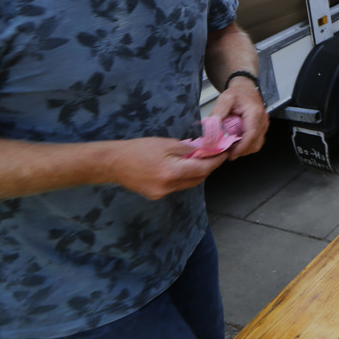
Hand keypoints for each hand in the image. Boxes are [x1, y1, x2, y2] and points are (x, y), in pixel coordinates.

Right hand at [104, 137, 226, 199]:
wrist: (113, 162)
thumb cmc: (138, 149)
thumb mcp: (167, 143)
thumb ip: (188, 149)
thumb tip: (204, 150)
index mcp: (172, 172)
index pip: (203, 168)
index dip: (216, 161)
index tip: (224, 153)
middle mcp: (168, 186)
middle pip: (198, 179)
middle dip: (208, 167)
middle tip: (214, 155)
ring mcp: (161, 193)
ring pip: (188, 184)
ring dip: (196, 173)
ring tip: (197, 160)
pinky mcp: (155, 195)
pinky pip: (176, 187)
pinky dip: (182, 177)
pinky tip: (180, 167)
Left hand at [211, 81, 268, 159]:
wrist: (245, 88)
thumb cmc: (238, 92)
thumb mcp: (225, 98)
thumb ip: (218, 111)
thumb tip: (211, 125)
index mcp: (254, 112)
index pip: (252, 135)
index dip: (242, 147)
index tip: (232, 153)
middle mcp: (262, 119)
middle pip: (256, 143)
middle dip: (242, 151)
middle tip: (228, 152)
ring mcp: (263, 123)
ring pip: (257, 144)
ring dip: (245, 149)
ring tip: (232, 147)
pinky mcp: (262, 127)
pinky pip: (257, 140)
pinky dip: (247, 145)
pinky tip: (238, 143)